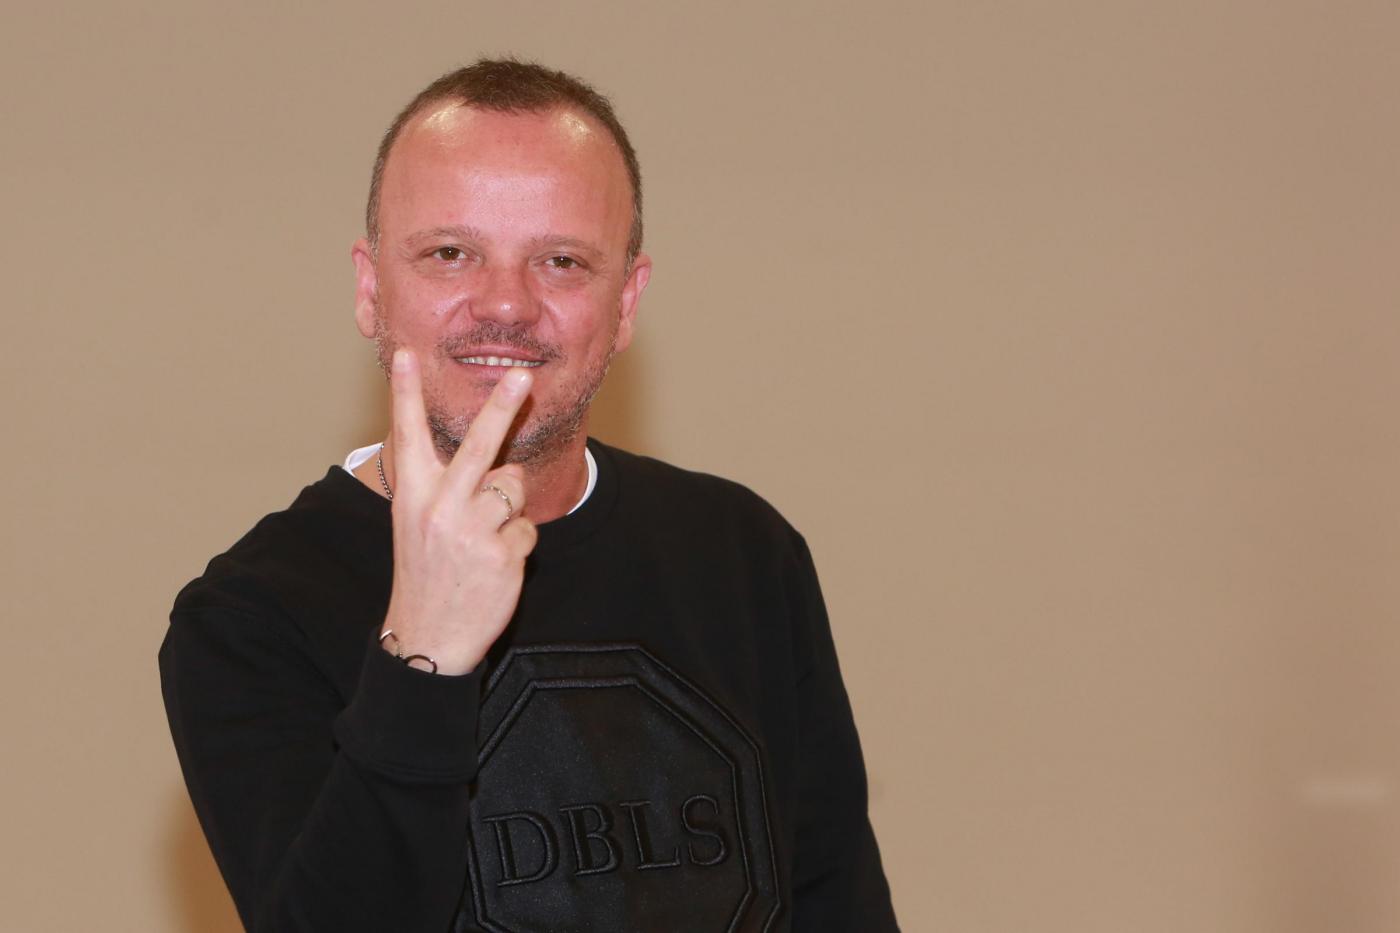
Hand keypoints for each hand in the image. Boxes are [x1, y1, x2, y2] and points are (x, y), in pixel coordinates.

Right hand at [380, 348, 537, 674]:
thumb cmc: (427, 571)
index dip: (406, 393)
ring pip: (514, 487)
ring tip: (483, 538)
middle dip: (502, 407)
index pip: (408, 435)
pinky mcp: (502, 555)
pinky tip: (493, 565)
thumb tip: (501, 462)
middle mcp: (439, 507)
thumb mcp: (420, 522)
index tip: (407, 354)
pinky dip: (518, 543)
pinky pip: (527, 527)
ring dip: (509, 507)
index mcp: (413, 495)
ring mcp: (472, 531)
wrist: (428, 637)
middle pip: (480, 446)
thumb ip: (451, 486)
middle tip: (524, 376)